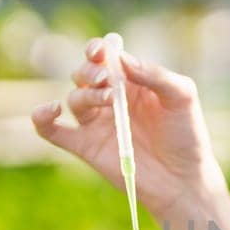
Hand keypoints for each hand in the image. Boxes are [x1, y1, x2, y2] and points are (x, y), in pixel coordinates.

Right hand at [30, 34, 229, 225]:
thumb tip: (122, 59)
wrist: (183, 179)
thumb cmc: (187, 135)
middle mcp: (110, 99)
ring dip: (85, 94)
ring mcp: (96, 123)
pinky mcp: (85, 147)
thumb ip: (156, 74)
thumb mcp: (181, 96)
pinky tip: (51, 110)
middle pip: (84, 74)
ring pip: (73, 98)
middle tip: (106, 80)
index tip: (99, 51)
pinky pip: (52, 130)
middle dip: (90, 71)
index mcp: (132, 82)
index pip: (105, 58)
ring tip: (109, 100)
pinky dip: (42, 118)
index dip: (97, 49)